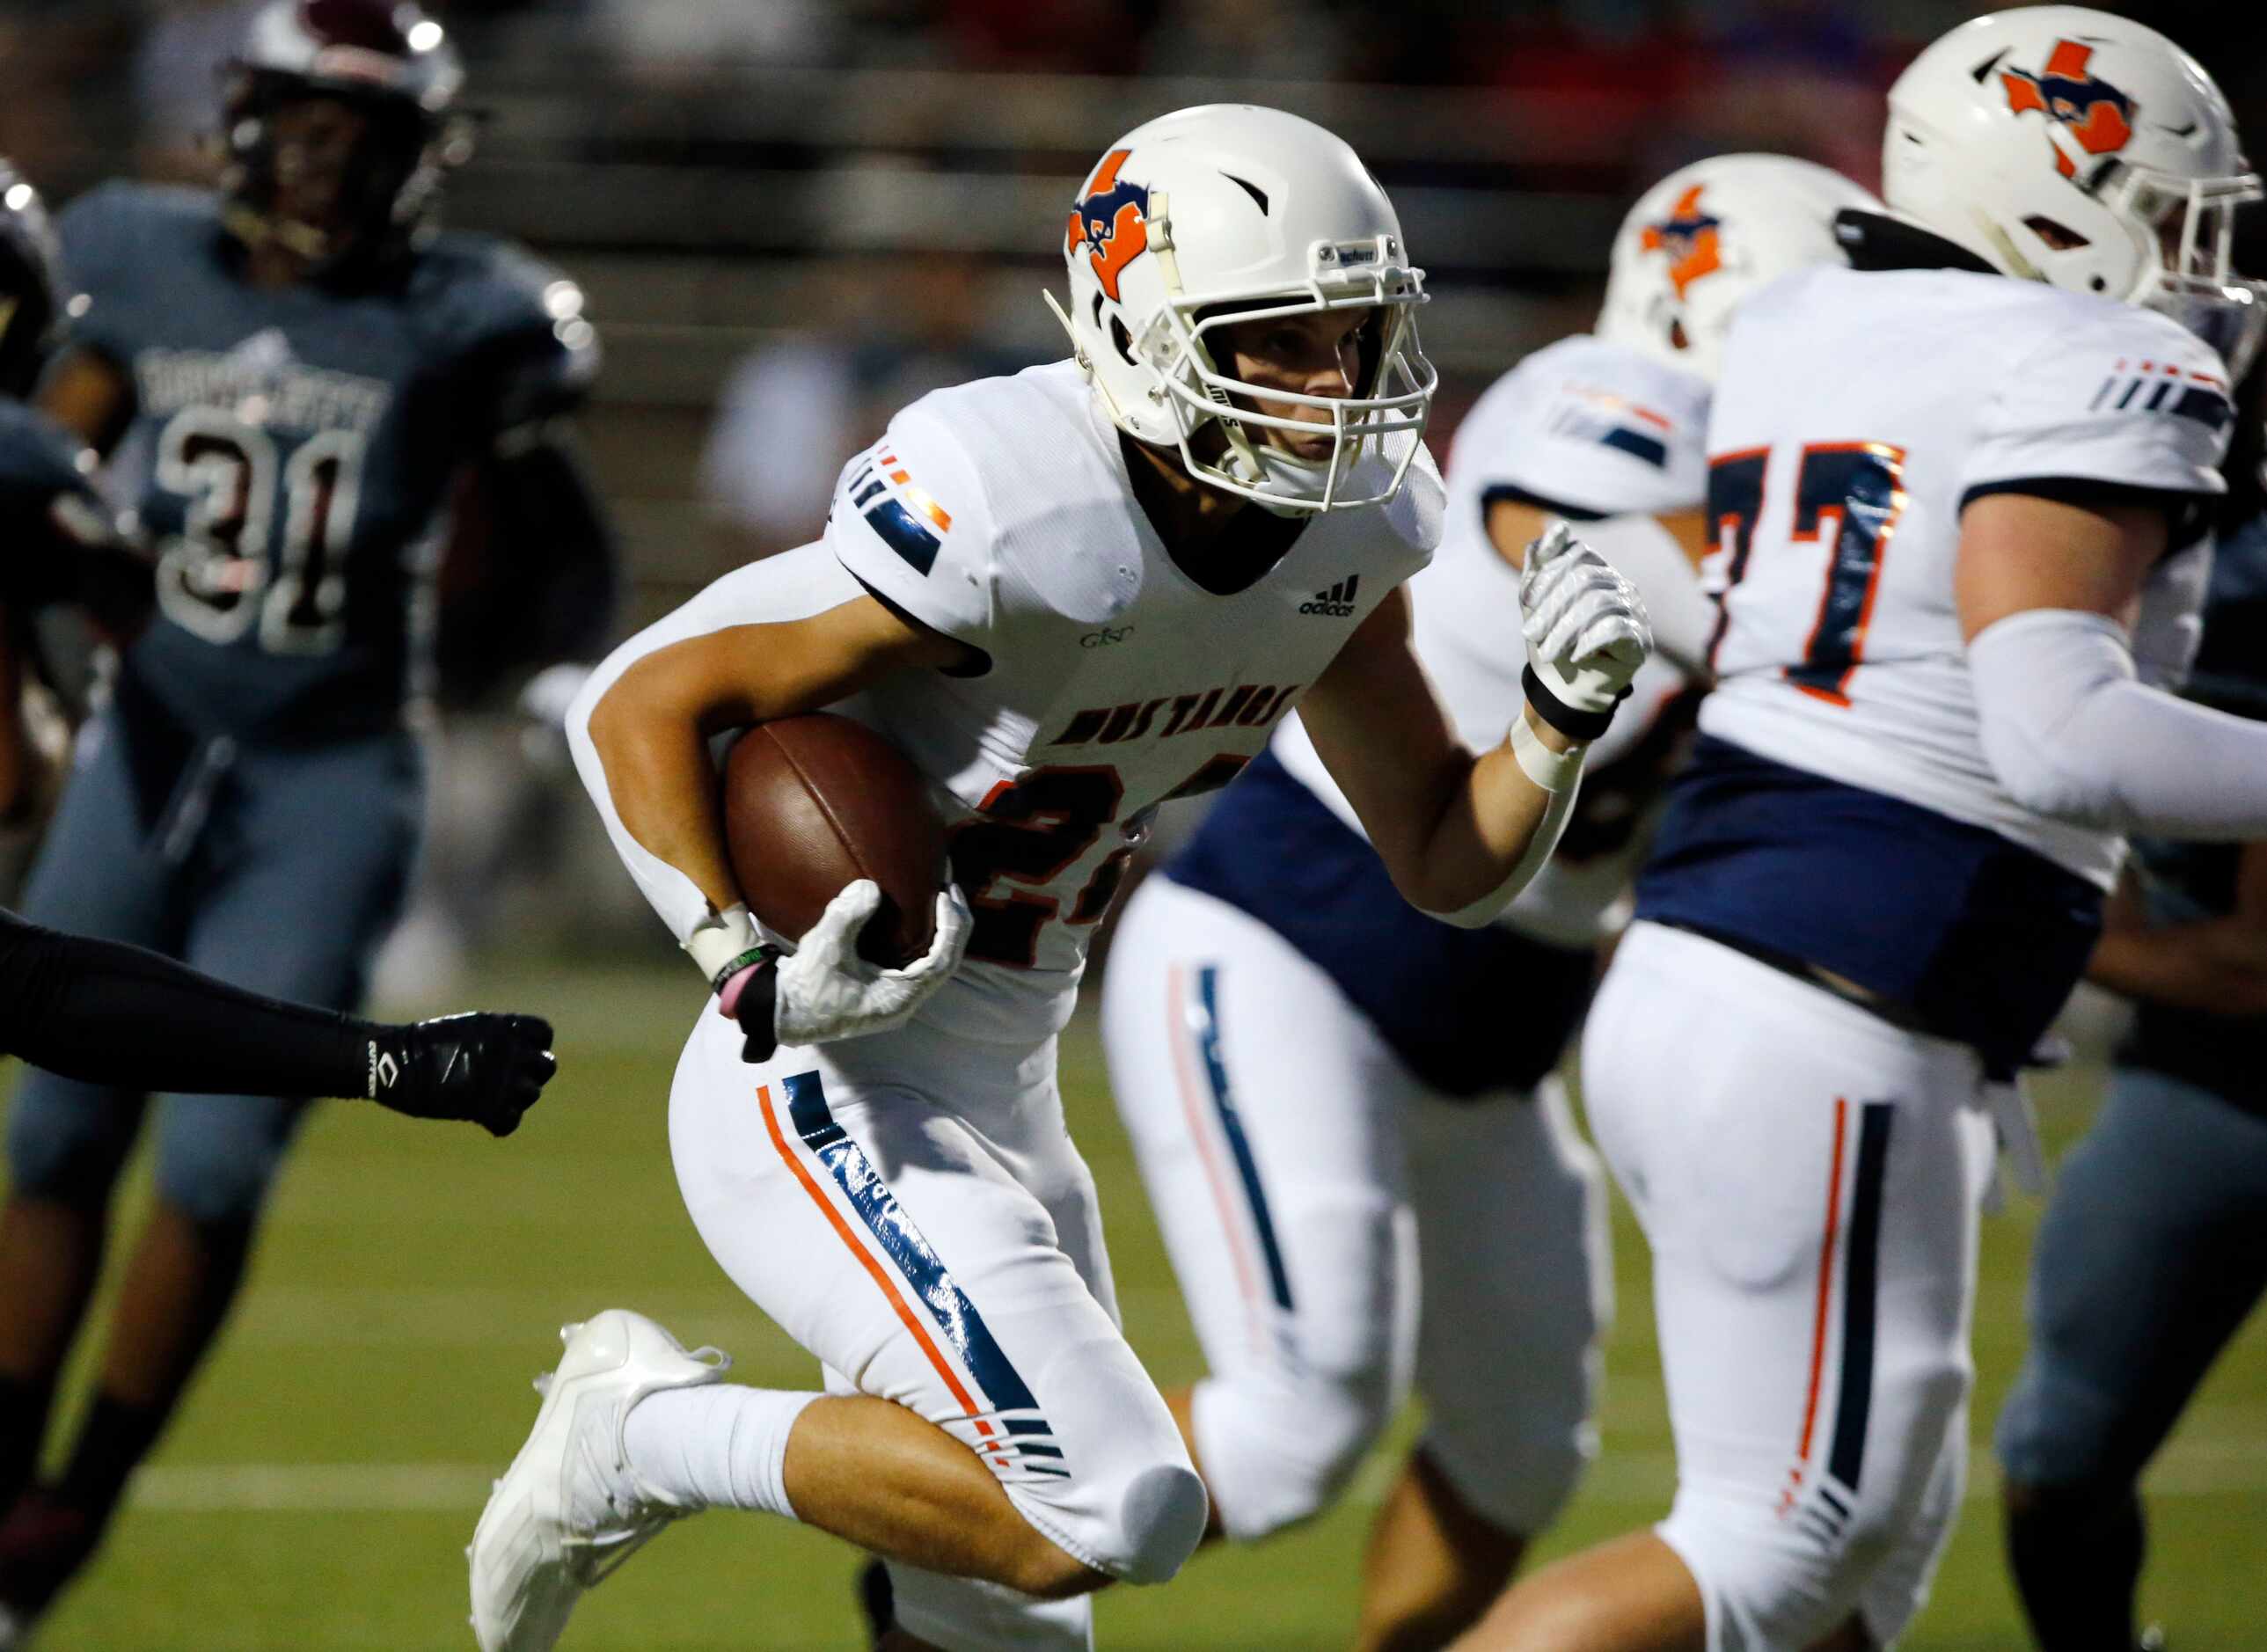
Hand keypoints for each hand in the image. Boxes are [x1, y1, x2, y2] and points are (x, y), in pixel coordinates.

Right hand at [369, 1013, 557, 1136]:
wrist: (393, 1060)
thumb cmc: (422, 1044)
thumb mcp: (467, 1029)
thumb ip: (496, 1040)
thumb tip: (515, 1054)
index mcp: (504, 1027)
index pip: (544, 1034)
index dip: (534, 1046)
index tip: (517, 1054)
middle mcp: (510, 1051)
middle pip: (546, 1067)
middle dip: (529, 1075)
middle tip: (504, 1082)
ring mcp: (502, 1079)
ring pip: (532, 1094)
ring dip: (514, 1100)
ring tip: (487, 1098)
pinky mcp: (488, 1106)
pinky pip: (510, 1121)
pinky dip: (499, 1123)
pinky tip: (482, 1119)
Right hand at [724, 880, 971, 1061]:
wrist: (782, 1011)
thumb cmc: (803, 986)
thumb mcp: (824, 948)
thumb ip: (847, 917)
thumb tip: (870, 888)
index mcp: (898, 999)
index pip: (942, 962)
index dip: (951, 927)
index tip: (945, 895)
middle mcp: (904, 1003)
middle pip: (946, 963)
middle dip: (953, 925)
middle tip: (950, 888)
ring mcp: (897, 999)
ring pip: (935, 964)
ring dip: (942, 932)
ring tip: (942, 898)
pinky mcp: (887, 992)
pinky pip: (919, 965)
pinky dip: (926, 940)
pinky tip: (921, 918)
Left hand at [1519, 520, 1652, 721]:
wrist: (1563, 688)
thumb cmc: (1550, 640)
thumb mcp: (1534, 602)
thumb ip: (1540, 564)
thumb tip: (1556, 527)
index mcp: (1598, 571)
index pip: (1577, 554)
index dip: (1548, 574)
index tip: (1526, 601)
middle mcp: (1621, 585)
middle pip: (1586, 578)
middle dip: (1551, 607)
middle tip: (1529, 634)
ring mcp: (1634, 612)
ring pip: (1598, 603)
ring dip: (1564, 629)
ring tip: (1547, 652)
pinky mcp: (1641, 641)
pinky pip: (1617, 628)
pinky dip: (1589, 641)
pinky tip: (1575, 655)